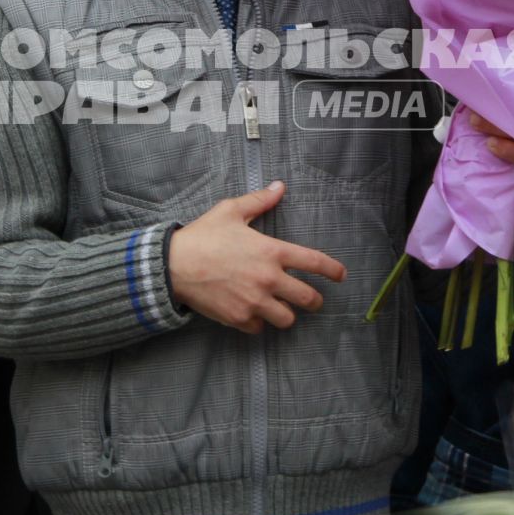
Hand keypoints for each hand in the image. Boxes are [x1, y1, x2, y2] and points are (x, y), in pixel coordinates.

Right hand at [168, 181, 345, 333]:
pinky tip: (251, 313)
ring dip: (286, 314)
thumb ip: (260, 201)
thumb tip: (279, 187)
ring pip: (287, 319)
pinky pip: (260, 328)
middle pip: (309, 299)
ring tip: (279, 308)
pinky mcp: (239, 319)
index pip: (314, 262)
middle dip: (315, 300)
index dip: (333, 270)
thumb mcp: (231, 211)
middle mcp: (269, 280)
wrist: (172, 265)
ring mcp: (255, 302)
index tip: (341, 275)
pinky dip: (259, 323)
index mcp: (272, 252)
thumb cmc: (202, 236)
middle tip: (312, 300)